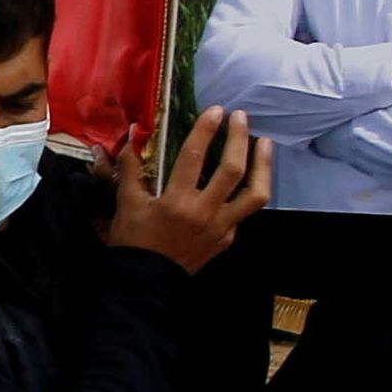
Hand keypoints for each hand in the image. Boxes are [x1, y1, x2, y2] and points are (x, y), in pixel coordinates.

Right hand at [109, 106, 270, 272]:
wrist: (144, 282)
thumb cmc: (133, 242)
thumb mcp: (126, 204)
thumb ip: (131, 169)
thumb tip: (133, 136)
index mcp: (176, 202)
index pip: (194, 157)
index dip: (206, 130)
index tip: (216, 110)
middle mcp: (204, 213)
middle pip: (232, 169)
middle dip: (239, 138)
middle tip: (240, 117)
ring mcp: (221, 227)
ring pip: (255, 193)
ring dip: (263, 165)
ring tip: (265, 143)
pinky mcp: (227, 238)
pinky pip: (244, 211)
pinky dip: (248, 191)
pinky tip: (247, 179)